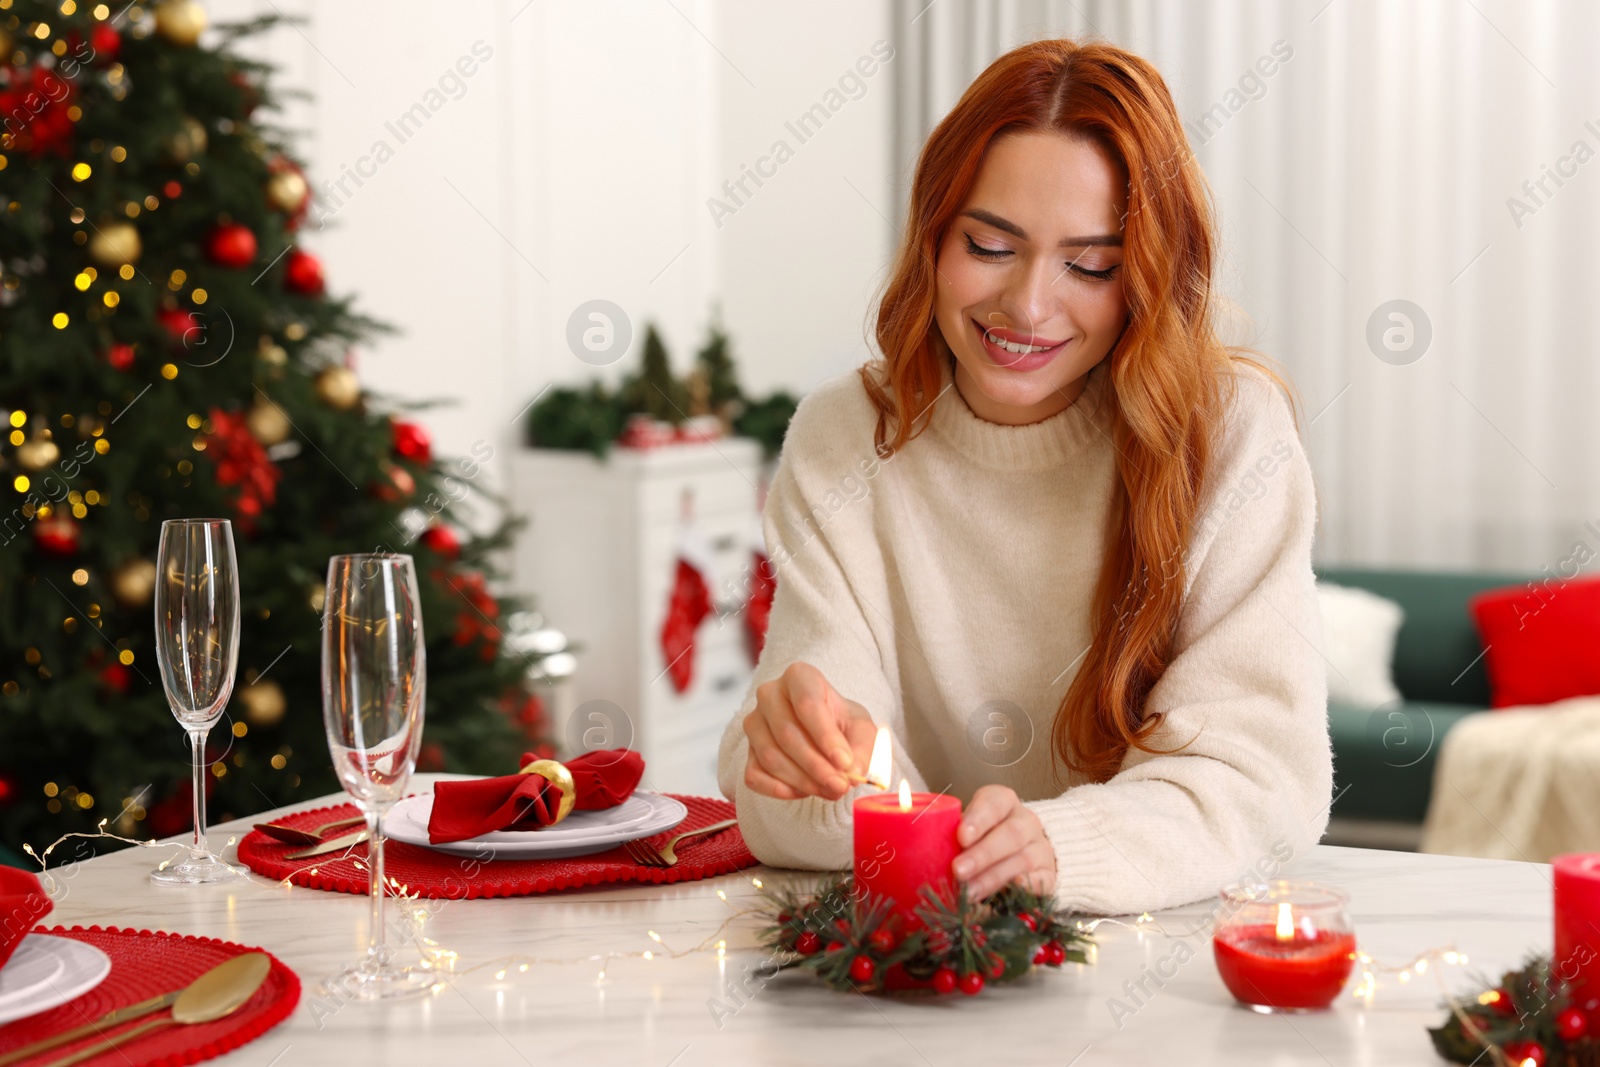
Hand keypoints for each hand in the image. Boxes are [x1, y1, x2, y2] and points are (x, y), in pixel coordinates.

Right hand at [741, 661, 877, 800]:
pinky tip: (803, 792)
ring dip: (802, 780)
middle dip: (816, 765)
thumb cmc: (840, 723)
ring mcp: (754, 723)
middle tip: (840, 785)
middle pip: (787, 734)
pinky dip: (778, 790)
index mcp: (799, 677)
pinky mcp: (746, 751)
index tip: (845, 763)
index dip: (826, 736)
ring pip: (770, 756)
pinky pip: (753, 775)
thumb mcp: (860, 728)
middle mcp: (769, 695)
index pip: (807, 704)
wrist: (821, 732)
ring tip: (829, 790)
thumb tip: (854, 772)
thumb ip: (862, 748)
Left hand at [951, 785, 1056, 899]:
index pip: (994, 802)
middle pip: (1010, 833)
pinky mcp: (1049, 874)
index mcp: (1004, 803)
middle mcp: (1026, 821)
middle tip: (958, 870)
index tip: (961, 836)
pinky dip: (1028, 886)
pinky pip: (1043, 879)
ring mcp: (1041, 847)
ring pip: (1023, 859)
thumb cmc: (984, 838)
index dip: (978, 819)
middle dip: (982, 854)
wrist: (1024, 851)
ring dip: (994, 876)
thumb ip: (953, 835)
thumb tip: (924, 851)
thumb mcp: (969, 829)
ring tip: (970, 892)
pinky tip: (1011, 891)